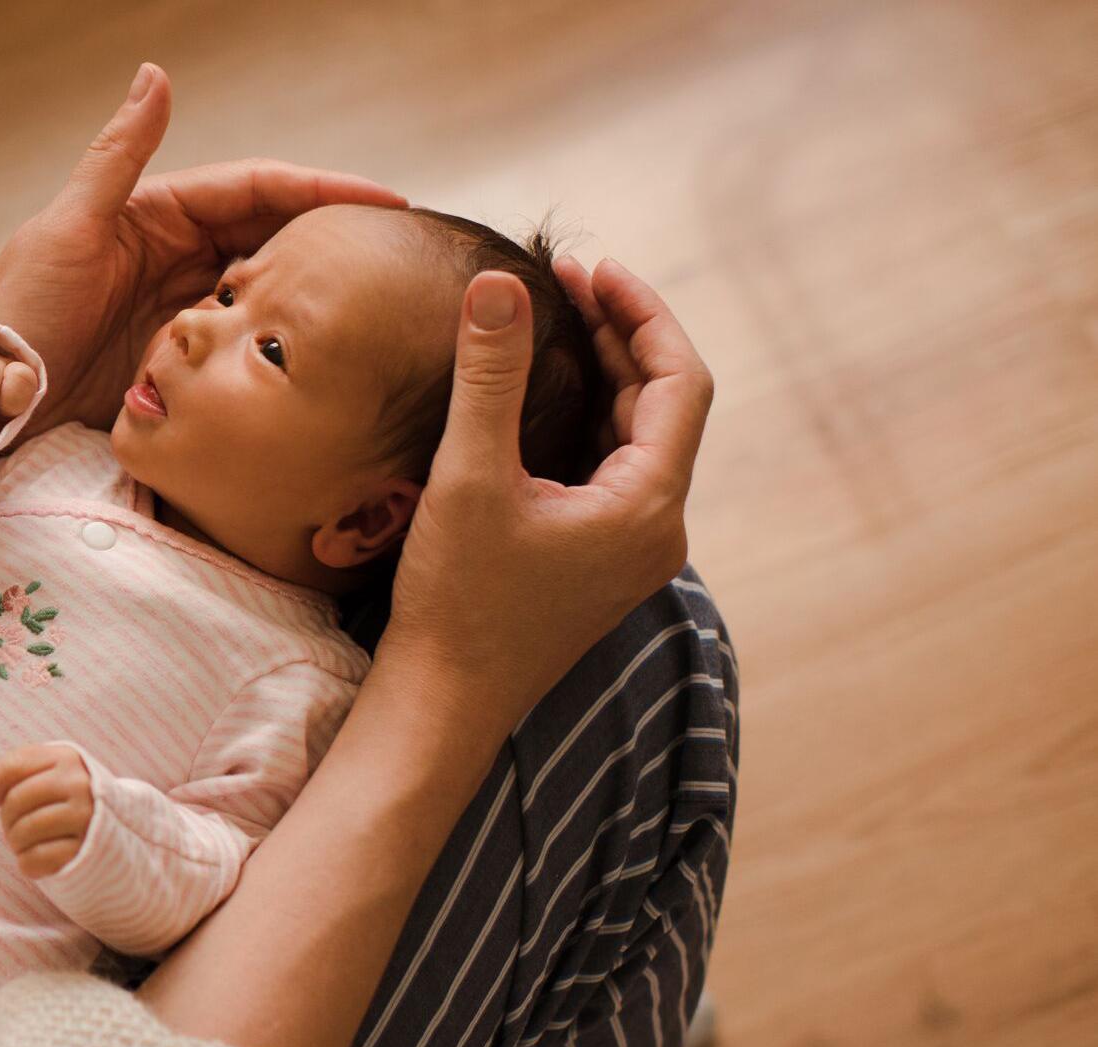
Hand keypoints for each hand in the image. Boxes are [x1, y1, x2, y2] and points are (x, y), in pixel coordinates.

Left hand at [0, 63, 404, 439]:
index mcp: (155, 214)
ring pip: (264, 294)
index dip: (322, 189)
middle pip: (272, 238)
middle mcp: (173, 259)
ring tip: (383, 299)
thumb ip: (119, 155)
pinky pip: (243, 351)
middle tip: (403, 252)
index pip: (256, 190)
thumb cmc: (13, 312)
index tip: (387, 199)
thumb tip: (157, 73)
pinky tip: (325, 354)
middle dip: (334, 238)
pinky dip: (282, 347)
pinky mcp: (178, 367)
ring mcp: (178, 313)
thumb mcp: (68, 229)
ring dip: (316, 294)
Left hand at [0, 743, 94, 878]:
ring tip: (27, 842)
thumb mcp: (53, 771)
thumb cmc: (67, 798)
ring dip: (16, 842)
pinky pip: (36, 858)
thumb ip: (21, 770)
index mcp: (67, 759)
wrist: (110, 830)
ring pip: (24, 830)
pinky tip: (37, 859)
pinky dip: (27, 863)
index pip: (12, 767)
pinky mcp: (84, 850)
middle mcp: (79, 784)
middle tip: (17, 826)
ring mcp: (85, 818)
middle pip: (15, 800)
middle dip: (7, 818)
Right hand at [383, 260, 714, 727]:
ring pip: (637, 438)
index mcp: (649, 505)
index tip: (587, 267)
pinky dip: (584, 419)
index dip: (641, 312)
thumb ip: (489, 375)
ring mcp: (631, 551)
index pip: (680, 380)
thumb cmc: (456, 601)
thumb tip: (500, 281)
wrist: (441, 705)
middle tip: (559, 280)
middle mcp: (658, 529)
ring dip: (602, 375)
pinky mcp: (599, 563)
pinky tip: (538, 398)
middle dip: (618, 335)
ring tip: (550, 323)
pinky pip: (610, 470)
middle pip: (663, 405)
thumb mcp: (468, 477)